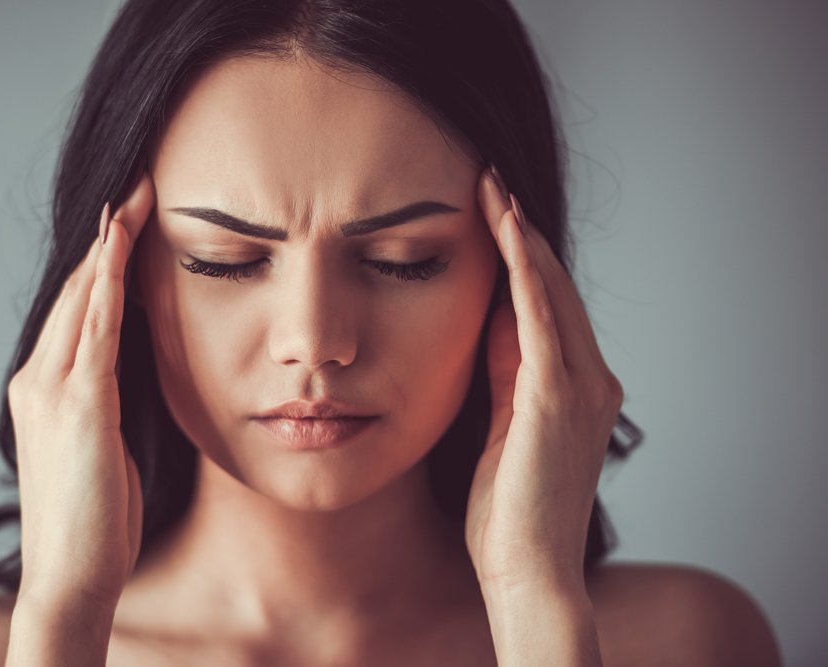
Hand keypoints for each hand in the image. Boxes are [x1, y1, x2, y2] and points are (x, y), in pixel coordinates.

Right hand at [7, 173, 155, 608]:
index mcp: (43, 387)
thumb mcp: (101, 445)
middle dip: (107, 235)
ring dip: (110, 243)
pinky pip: (96, 329)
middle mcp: (38, 377)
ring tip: (135, 196)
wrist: (72, 572)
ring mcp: (53, 389)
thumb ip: (106, 400)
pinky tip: (121, 247)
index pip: (77, 307)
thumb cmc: (95, 515)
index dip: (101, 258)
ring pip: (83, 297)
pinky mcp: (78, 405)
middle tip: (137, 186)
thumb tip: (129, 367)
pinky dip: (108, 284)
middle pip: (77, 288)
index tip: (128, 217)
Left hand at [465, 168, 621, 590]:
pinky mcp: (556, 396)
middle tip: (489, 182)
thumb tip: (486, 328)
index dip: (519, 259)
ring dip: (521, 237)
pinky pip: (539, 317)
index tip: (489, 217)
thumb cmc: (507, 513)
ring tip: (492, 188)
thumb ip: (502, 377)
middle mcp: (589, 380)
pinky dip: (524, 270)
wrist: (527, 570)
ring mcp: (580, 386)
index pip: (544, 308)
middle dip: (520, 234)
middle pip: (551, 288)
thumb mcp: (500, 430)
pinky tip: (506, 228)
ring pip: (549, 291)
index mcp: (572, 390)